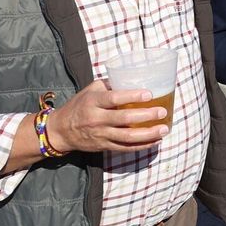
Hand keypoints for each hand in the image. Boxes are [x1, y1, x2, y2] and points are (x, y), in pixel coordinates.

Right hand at [44, 78, 168, 152]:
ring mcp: (100, 135)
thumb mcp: (90, 90)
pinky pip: (125, 148)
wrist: (60, 131)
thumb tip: (133, 77)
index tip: (149, 94)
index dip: (132, 96)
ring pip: (127, 137)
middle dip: (146, 116)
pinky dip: (142, 146)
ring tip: (164, 129)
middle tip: (162, 111)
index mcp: (93, 102)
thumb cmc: (79, 106)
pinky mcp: (104, 146)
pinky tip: (155, 141)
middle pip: (124, 119)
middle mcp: (96, 119)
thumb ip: (109, 85)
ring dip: (148, 134)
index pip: (114, 99)